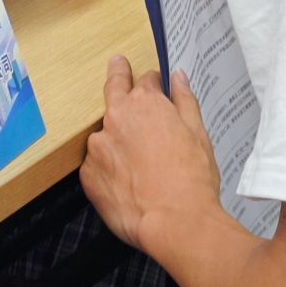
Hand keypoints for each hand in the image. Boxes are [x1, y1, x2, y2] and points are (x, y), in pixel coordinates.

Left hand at [81, 55, 221, 250]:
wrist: (174, 222)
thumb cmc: (191, 180)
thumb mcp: (198, 133)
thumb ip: (184, 100)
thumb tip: (178, 78)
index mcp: (145, 104)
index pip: (145, 80)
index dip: (153, 83)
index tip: (155, 85)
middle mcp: (116, 118)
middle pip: (114, 90)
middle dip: (118, 75)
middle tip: (118, 64)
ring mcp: (98, 146)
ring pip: (106, 134)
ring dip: (117, 139)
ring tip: (138, 163)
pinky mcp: (88, 174)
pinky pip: (97, 164)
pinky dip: (109, 168)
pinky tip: (128, 183)